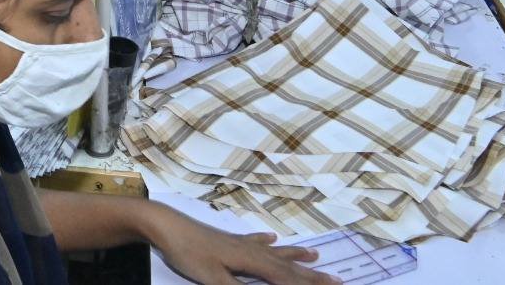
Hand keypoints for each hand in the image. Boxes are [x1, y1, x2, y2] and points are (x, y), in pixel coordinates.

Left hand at [150, 208, 338, 284]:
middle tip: (338, 280)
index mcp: (252, 261)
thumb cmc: (188, 253)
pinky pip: (254, 241)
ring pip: (275, 252)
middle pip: (287, 266)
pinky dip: (266, 241)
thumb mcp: (214, 280)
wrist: (165, 225)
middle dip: (312, 276)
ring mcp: (239, 243)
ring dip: (296, 257)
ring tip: (315, 257)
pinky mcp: (226, 239)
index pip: (287, 279)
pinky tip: (272, 237)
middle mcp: (251, 249)